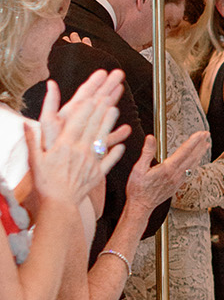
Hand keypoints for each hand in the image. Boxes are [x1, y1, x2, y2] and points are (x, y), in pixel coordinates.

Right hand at [27, 71, 128, 204]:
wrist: (60, 204)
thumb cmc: (46, 183)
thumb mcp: (35, 160)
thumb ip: (32, 140)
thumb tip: (26, 124)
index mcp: (65, 146)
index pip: (78, 122)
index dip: (86, 108)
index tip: (91, 96)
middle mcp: (81, 151)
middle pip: (93, 126)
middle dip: (100, 109)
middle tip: (107, 95)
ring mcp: (92, 162)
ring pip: (103, 138)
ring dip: (109, 123)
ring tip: (115, 110)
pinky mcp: (98, 173)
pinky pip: (109, 160)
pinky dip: (115, 151)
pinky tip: (122, 145)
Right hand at [125, 130, 209, 212]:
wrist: (141, 206)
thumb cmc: (138, 189)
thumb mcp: (138, 169)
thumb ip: (147, 152)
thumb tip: (150, 138)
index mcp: (168, 169)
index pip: (184, 151)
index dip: (194, 141)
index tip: (201, 133)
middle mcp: (175, 175)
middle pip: (192, 157)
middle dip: (200, 144)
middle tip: (207, 135)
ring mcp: (178, 180)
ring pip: (192, 164)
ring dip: (200, 153)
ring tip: (206, 145)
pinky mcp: (177, 185)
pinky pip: (189, 172)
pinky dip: (195, 164)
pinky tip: (196, 161)